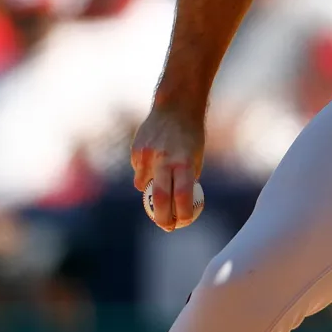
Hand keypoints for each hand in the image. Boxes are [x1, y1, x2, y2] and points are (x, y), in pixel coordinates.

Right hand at [130, 104, 205, 231]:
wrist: (176, 105)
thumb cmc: (191, 134)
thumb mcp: (196, 157)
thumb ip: (187, 179)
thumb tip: (180, 204)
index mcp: (184, 162)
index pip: (182, 197)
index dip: (181, 215)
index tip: (182, 222)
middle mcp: (164, 160)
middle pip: (158, 199)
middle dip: (161, 218)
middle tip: (166, 226)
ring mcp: (147, 156)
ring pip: (143, 186)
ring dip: (151, 191)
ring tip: (162, 178)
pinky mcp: (136, 151)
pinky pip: (138, 171)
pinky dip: (145, 173)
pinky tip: (154, 160)